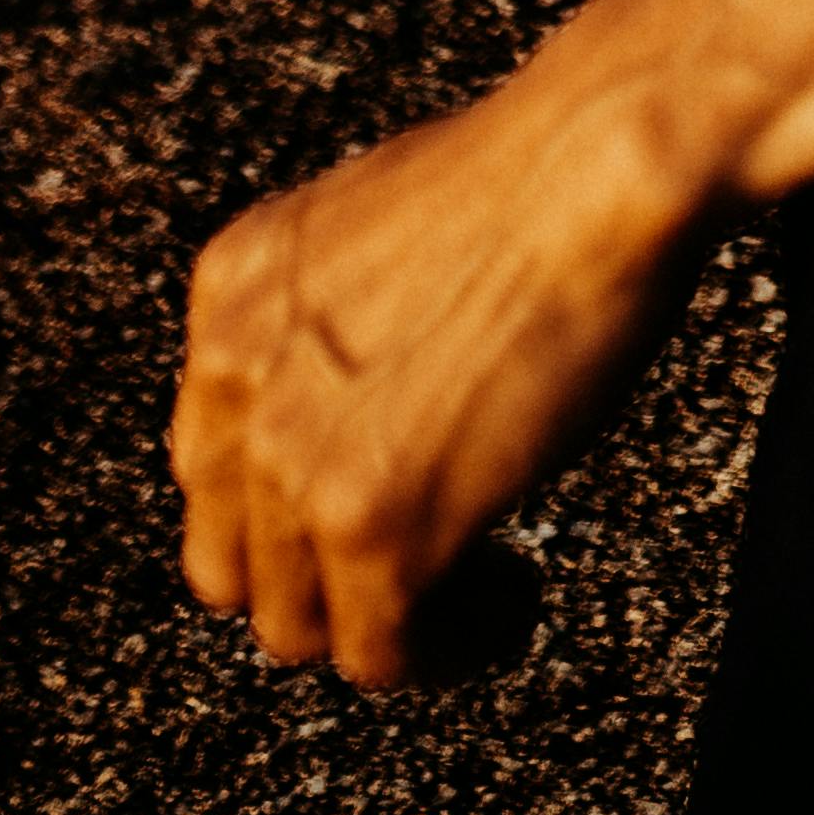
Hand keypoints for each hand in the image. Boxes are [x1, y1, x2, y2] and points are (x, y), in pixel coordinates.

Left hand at [169, 62, 708, 689]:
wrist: (602, 161)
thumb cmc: (542, 170)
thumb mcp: (380, 230)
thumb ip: (332, 323)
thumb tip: (366, 400)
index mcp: (232, 294)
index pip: (211, 464)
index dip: (287, 512)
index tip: (362, 516)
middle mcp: (236, 379)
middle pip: (233, 560)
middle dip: (322, 582)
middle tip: (417, 569)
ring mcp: (296, 458)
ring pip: (298, 626)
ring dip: (389, 625)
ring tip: (479, 589)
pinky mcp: (373, 522)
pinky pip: (382, 653)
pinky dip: (451, 650)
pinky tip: (512, 601)